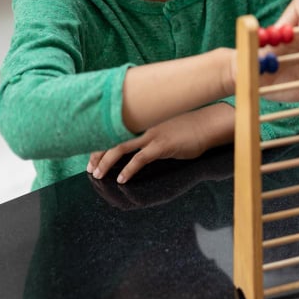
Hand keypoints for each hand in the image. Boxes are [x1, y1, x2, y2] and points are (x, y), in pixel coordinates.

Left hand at [87, 104, 232, 184]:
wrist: (207, 124)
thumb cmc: (188, 126)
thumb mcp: (164, 124)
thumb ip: (149, 131)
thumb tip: (135, 143)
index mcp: (142, 119)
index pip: (115, 129)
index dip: (101, 142)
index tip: (91, 155)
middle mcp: (143, 125)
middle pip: (112, 137)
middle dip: (97, 153)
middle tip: (90, 168)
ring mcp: (152, 134)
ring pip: (120, 147)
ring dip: (106, 162)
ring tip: (98, 174)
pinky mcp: (162, 145)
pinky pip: (140, 158)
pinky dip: (128, 169)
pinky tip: (121, 179)